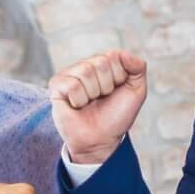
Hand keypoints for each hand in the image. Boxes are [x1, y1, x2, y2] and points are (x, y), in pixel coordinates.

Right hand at [49, 49, 147, 166]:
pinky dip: (79, 100)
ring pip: (85, 71)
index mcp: (104, 63)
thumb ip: (138, 67)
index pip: (114, 56)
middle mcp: (86, 65)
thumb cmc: (116, 116)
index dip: (119, 77)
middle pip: (100, 62)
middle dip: (107, 85)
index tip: (115, 92)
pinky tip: (77, 106)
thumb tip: (123, 53)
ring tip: (90, 103)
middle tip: (102, 99)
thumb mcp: (136, 90)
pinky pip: (72, 85)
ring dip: (93, 93)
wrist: (101, 140)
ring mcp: (69, 74)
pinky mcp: (56, 86)